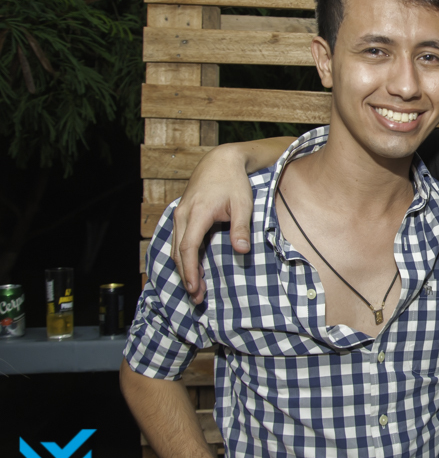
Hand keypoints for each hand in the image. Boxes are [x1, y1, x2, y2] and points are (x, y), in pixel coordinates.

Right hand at [170, 144, 254, 303]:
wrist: (221, 160)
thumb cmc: (234, 182)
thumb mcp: (243, 203)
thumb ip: (241, 227)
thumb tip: (242, 250)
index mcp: (197, 213)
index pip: (188, 247)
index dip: (190, 270)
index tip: (194, 288)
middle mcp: (183, 215)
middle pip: (178, 252)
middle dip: (186, 276)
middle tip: (196, 297)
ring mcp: (180, 214)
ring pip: (176, 247)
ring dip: (184, 268)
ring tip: (195, 288)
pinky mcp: (183, 214)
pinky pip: (178, 239)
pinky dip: (183, 256)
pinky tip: (192, 268)